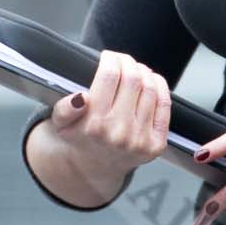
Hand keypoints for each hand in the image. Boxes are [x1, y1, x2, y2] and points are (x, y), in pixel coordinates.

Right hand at [48, 50, 171, 197]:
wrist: (95, 168)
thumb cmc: (80, 138)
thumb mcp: (60, 124)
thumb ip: (64, 108)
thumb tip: (81, 97)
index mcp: (94, 125)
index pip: (110, 76)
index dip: (111, 59)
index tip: (108, 56)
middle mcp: (119, 133)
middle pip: (133, 78)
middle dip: (128, 62)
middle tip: (122, 60)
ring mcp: (140, 140)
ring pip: (150, 88)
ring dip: (144, 71)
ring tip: (135, 69)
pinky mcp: (156, 144)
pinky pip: (164, 104)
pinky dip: (160, 86)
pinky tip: (151, 80)